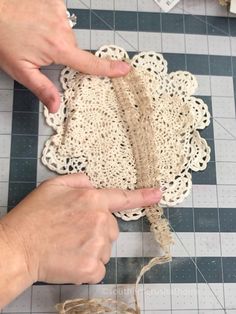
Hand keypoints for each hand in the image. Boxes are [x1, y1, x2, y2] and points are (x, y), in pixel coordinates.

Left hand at [0, 0, 129, 111]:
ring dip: (54, 34)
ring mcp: (58, 9)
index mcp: (58, 48)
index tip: (125, 69)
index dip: (108, 69)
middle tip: (39, 48)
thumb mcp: (21, 70)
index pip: (89, 63)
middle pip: (73, 47)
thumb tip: (57, 107)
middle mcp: (63, 27)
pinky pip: (60, 15)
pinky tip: (35, 19)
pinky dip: (51, 20)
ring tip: (34, 32)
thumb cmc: (2, 38)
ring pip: (66, 31)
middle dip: (61, 51)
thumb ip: (42, 88)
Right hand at [0, 173, 161, 299]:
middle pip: (112, 228)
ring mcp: (97, 245)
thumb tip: (94, 183)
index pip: (122, 197)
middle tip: (74, 232)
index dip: (143, 196)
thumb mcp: (53, 186)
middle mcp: (99, 220)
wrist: (17, 247)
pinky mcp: (91, 268)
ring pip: (106, 248)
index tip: (159, 193)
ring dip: (92, 249)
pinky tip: (71, 259)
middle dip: (98, 230)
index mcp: (91, 199)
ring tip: (69, 246)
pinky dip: (88, 266)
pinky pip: (99, 267)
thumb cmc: (34, 216)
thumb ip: (79, 180)